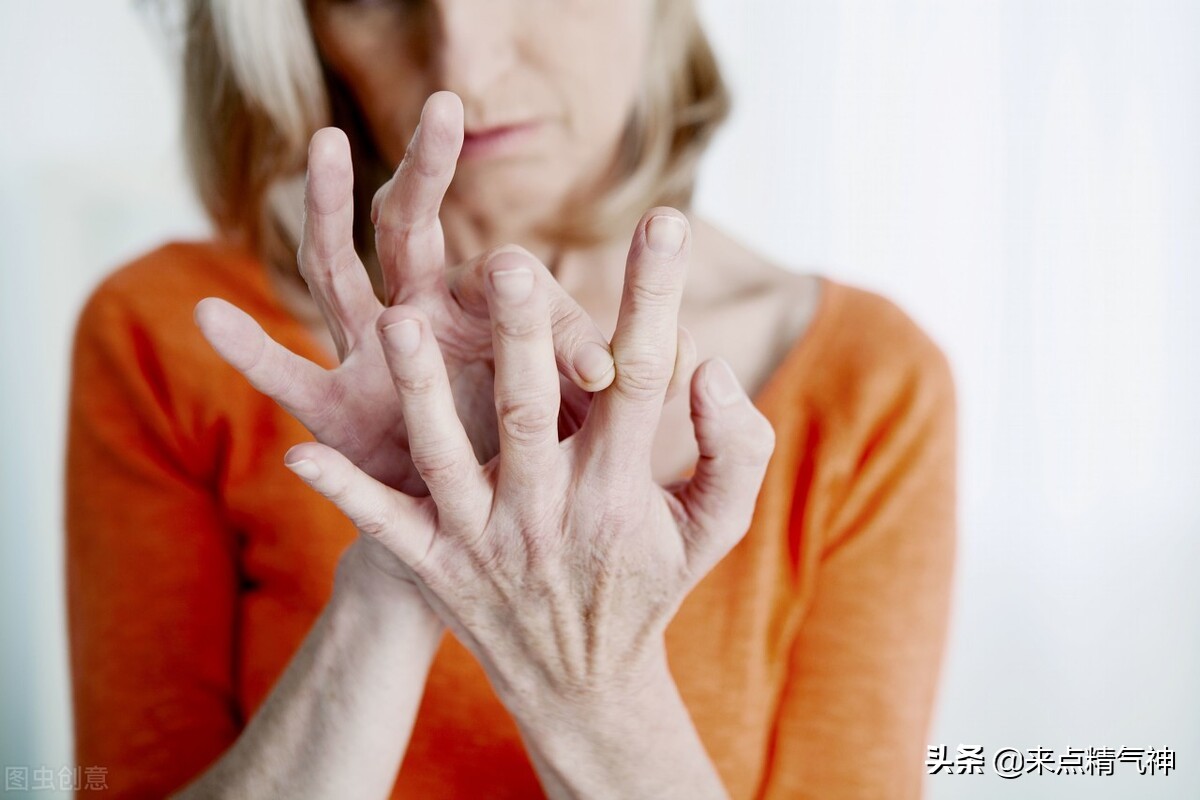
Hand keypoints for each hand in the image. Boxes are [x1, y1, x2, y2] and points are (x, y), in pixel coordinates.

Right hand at [195, 92, 614, 496]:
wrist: (479, 527)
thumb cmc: (533, 460)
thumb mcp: (568, 418)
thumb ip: (585, 381)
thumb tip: (617, 368)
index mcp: (484, 313)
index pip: (511, 277)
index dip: (552, 318)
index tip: (597, 372)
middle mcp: (421, 317)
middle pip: (415, 228)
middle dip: (429, 170)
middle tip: (446, 104)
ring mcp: (368, 354)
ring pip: (338, 269)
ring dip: (326, 208)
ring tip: (322, 142)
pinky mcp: (332, 409)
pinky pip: (284, 375)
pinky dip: (247, 349)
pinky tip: (207, 314)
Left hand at [281, 209, 775, 714]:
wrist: (584, 683)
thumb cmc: (651, 580)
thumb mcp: (717, 525)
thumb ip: (734, 446)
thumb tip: (708, 368)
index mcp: (621, 485)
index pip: (641, 379)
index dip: (654, 299)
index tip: (663, 220)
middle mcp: (551, 510)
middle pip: (532, 411)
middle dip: (520, 337)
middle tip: (507, 264)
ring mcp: (486, 540)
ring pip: (448, 458)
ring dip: (420, 394)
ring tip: (396, 324)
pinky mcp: (437, 566)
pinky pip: (386, 528)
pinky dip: (346, 493)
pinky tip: (300, 451)